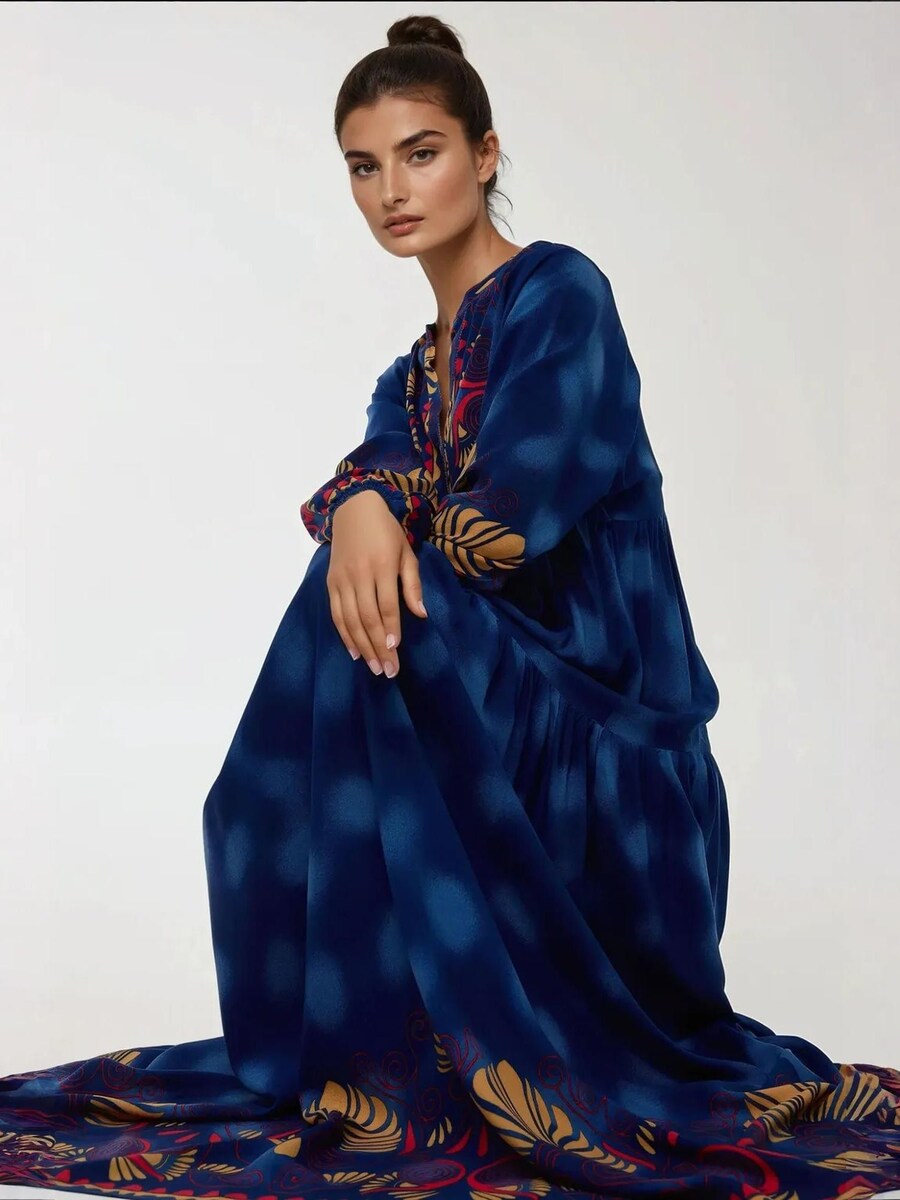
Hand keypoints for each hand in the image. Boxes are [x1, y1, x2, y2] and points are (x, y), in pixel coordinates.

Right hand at [326, 489, 427, 677]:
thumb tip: (421, 614)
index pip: (386, 605)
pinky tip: (354, 651)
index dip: (390, 629)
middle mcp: (360, 574)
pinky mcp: (330, 583)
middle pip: (368, 617)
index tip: (394, 651)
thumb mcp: (407, 552)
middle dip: (377, 647)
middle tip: (388, 670)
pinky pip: (336, 614)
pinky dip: (344, 634)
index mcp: (382, 565)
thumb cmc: (387, 533)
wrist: (354, 510)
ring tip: (373, 667)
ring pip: (350, 620)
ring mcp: (342, 579)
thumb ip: (412, 584)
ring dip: (361, 646)